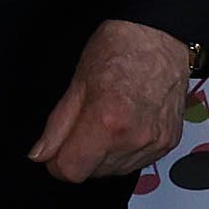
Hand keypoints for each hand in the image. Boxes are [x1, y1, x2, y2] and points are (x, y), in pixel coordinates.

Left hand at [27, 19, 190, 182]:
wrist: (160, 35)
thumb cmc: (119, 48)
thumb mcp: (77, 82)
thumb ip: (57, 126)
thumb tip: (40, 155)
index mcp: (106, 122)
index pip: (72, 170)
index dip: (57, 162)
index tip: (56, 150)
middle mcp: (133, 139)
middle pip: (93, 173)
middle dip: (81, 156)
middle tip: (85, 122)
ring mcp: (154, 144)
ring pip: (115, 172)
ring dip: (104, 156)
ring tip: (108, 119)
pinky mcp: (168, 144)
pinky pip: (137, 162)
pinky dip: (125, 151)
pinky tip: (126, 123)